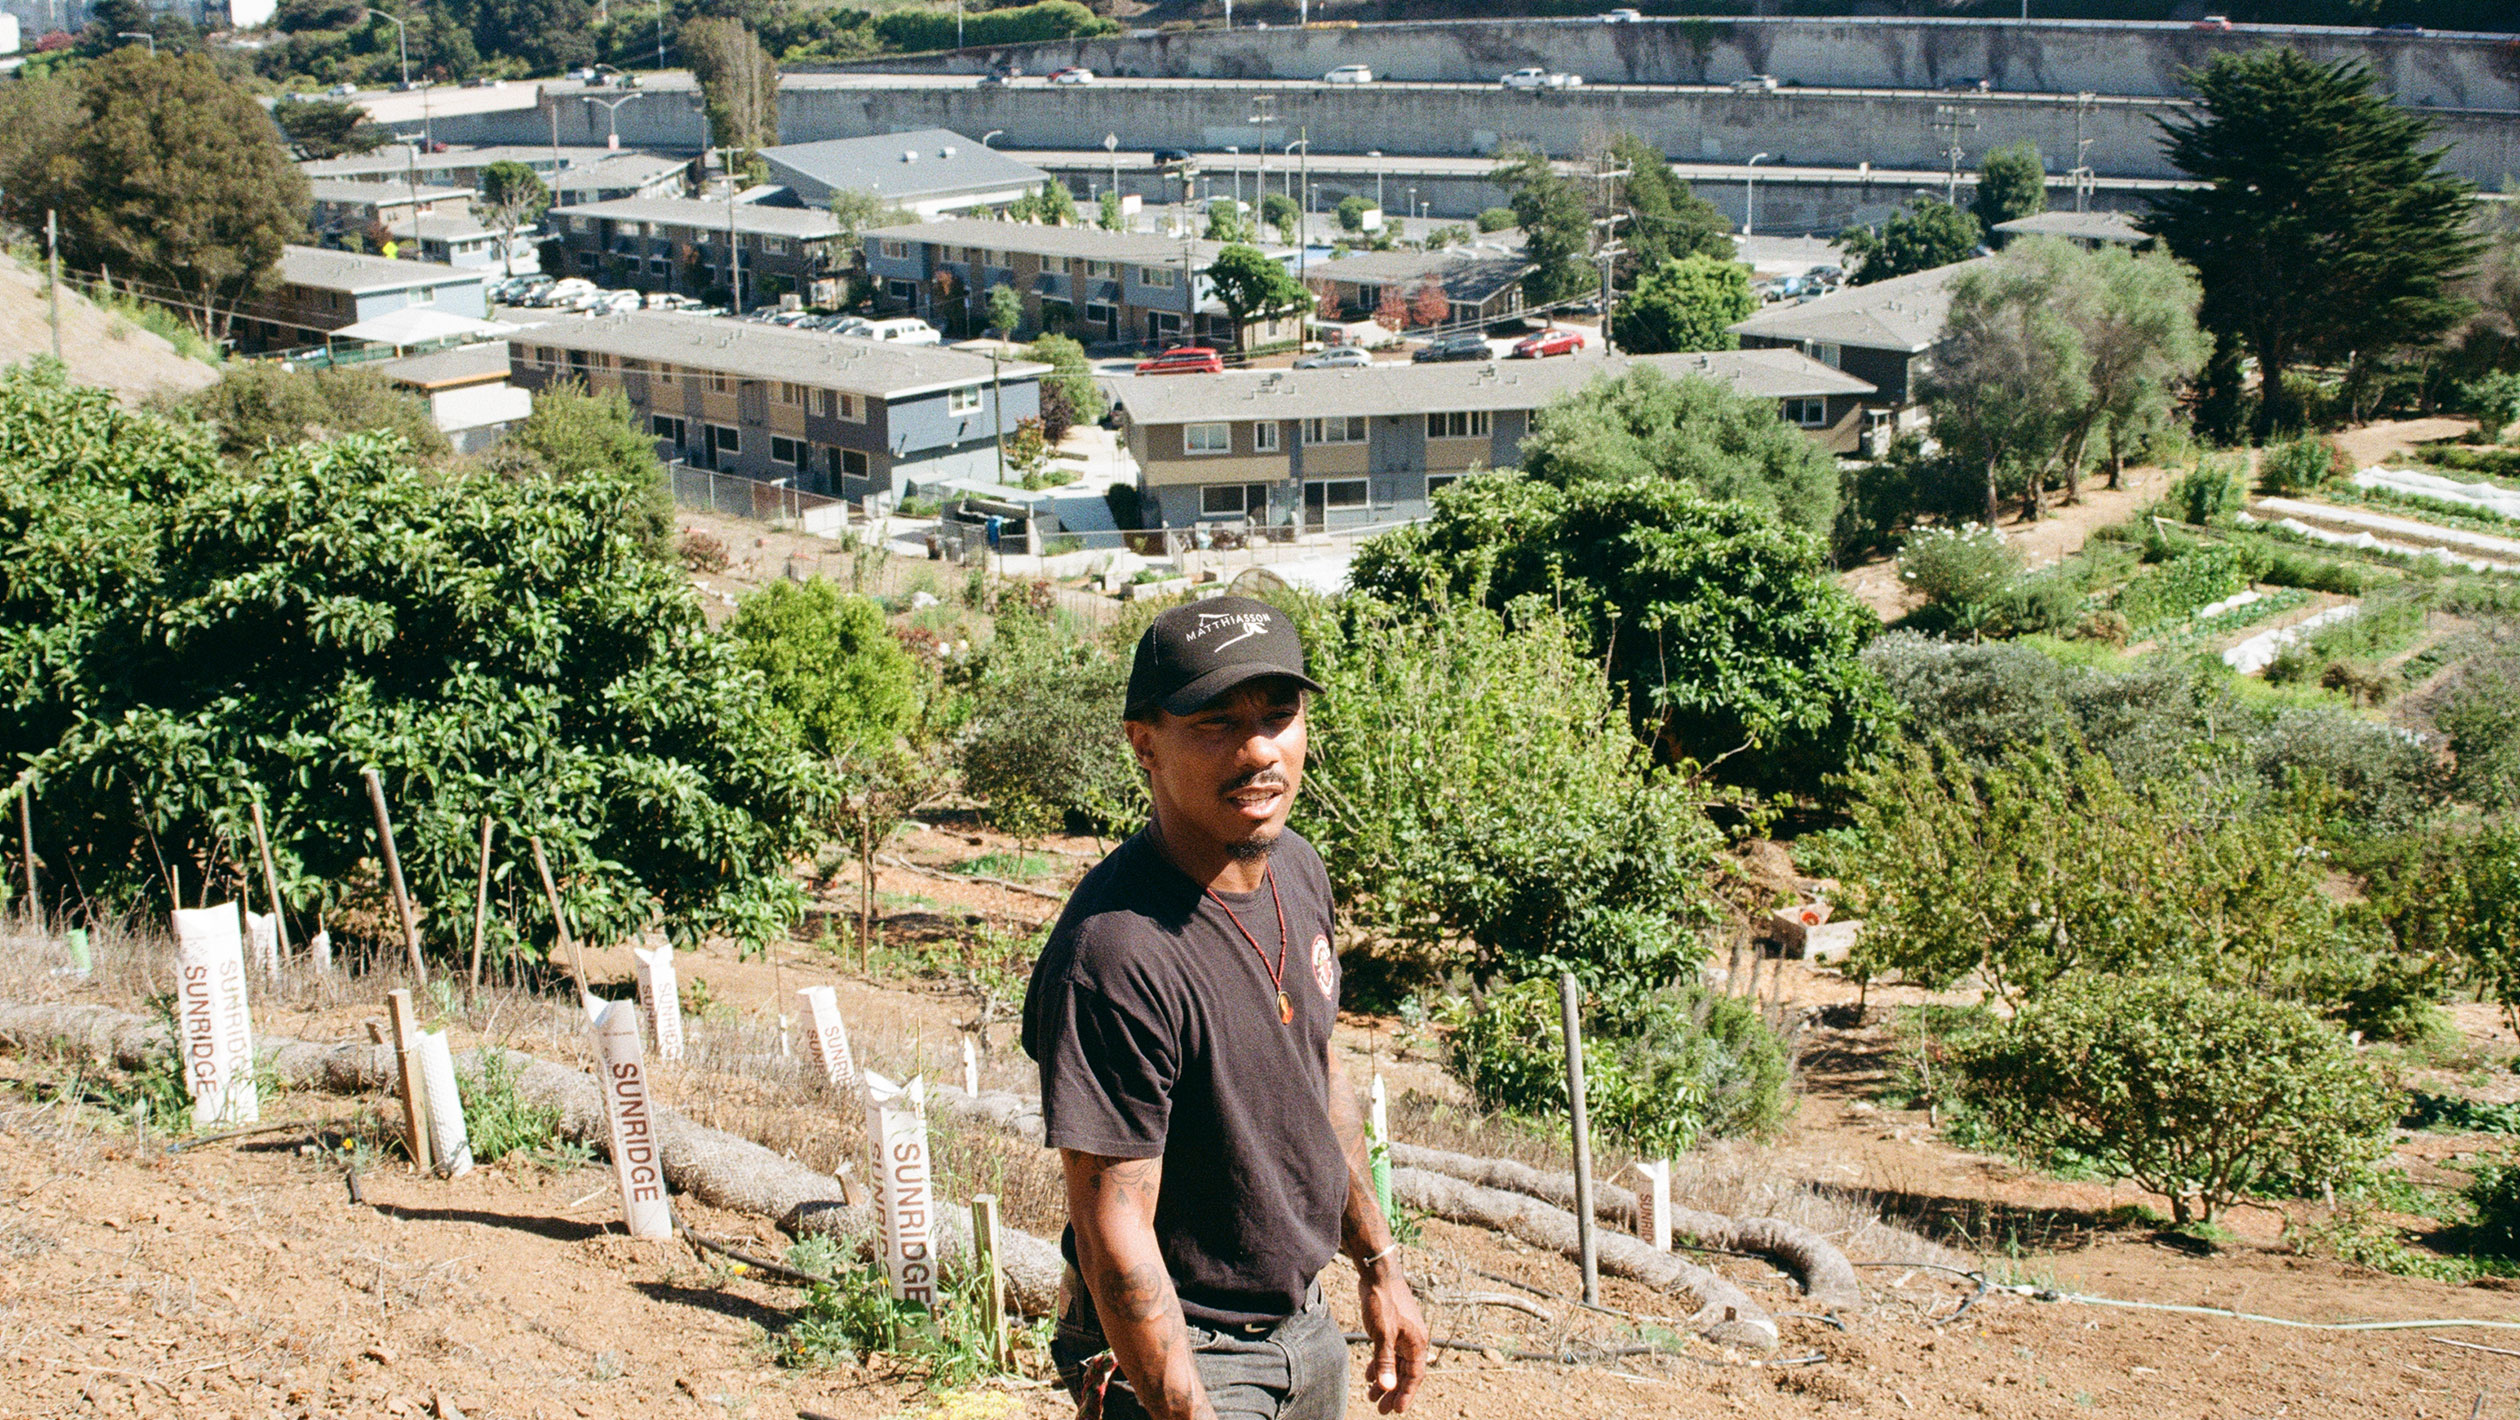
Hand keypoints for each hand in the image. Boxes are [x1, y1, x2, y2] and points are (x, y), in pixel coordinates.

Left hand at [1359, 1260, 1427, 1413]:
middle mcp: (1413, 1341)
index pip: (1414, 1376)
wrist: (1378, 1275)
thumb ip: (1385, 1361)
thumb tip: (1387, 1387)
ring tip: (1372, 1396)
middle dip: (1393, 1392)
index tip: (1395, 1410)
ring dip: (1385, 1380)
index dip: (1406, 1395)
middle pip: (1405, 1373)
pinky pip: (1389, 1353)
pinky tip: (1369, 1375)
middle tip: (1381, 1409)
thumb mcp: (1382, 1334)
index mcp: (1417, 1343)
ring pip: (1396, 1364)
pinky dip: (1380, 1365)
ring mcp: (1403, 1334)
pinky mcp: (1392, 1329)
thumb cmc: (1383, 1302)